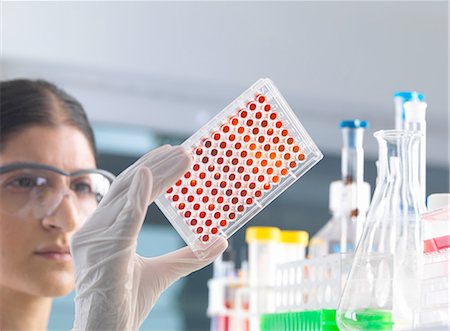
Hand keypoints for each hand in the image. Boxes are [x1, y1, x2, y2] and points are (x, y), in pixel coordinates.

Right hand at [70, 145, 227, 330]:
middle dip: (157, 165)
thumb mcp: (165, 271)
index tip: (172, 155)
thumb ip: (189, 255)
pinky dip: (136, 194)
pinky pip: (123, 217)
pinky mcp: (105, 250)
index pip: (129, 191)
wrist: (109, 330)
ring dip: (156, 172)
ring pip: (128, 194)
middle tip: (183, 150)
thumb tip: (220, 240)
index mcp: (105, 229)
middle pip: (128, 185)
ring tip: (181, 157)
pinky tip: (150, 174)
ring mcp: (96, 237)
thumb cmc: (127, 301)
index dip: (151, 171)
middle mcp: (96, 228)